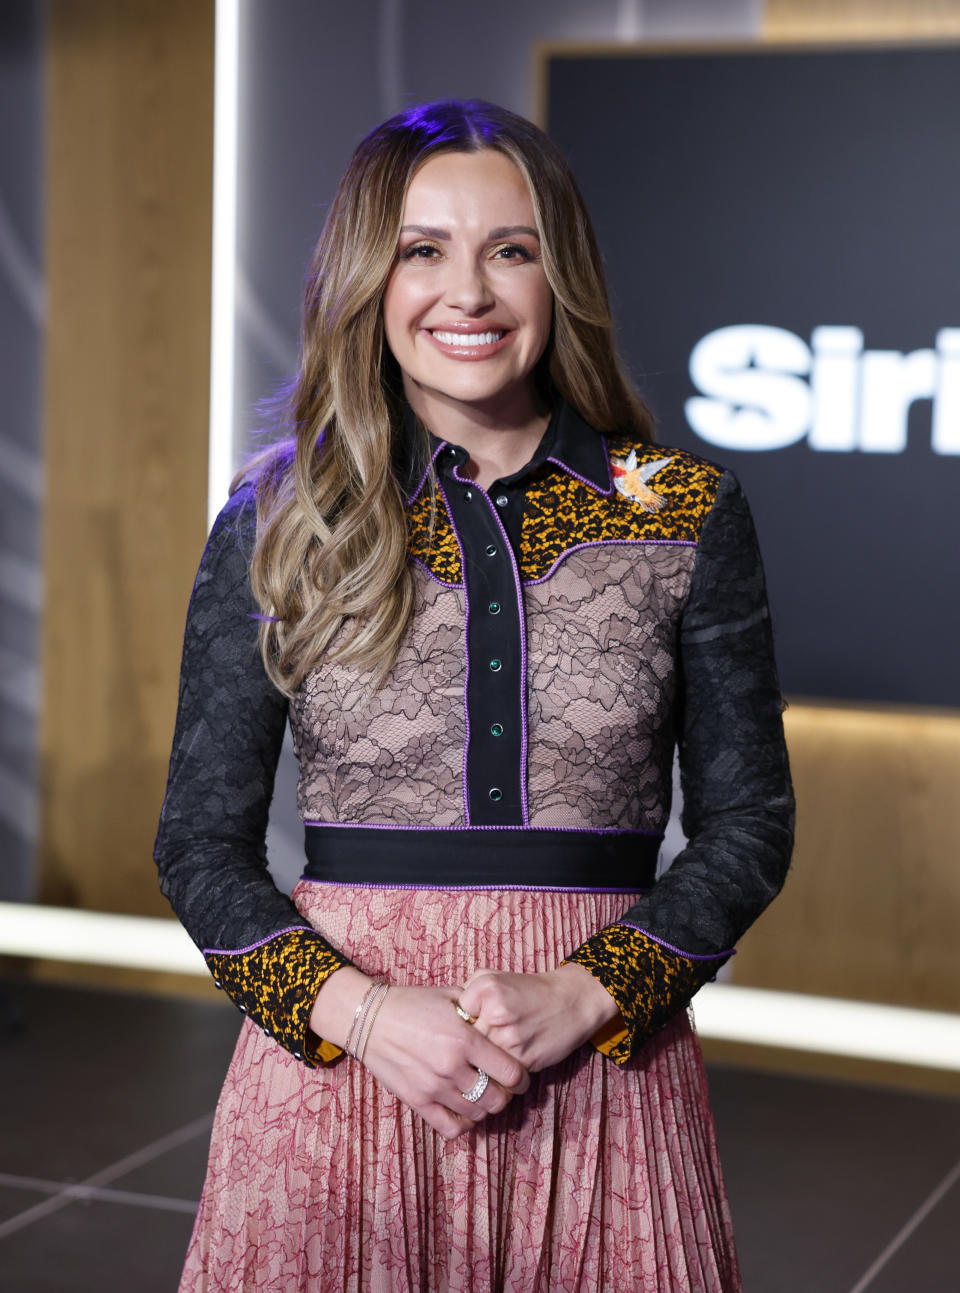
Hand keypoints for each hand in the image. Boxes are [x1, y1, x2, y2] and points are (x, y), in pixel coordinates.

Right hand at [310, 969, 528, 1139]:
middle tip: (503, 1089)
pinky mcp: (417, 1101)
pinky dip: (463, 1124)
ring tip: (483, 1097)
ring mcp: (433, 1087)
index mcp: (464, 1038)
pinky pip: (450, 1128)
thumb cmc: (413, 1003)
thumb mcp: (450, 997)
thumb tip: (503, 1021)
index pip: (510, 1072)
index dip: (521, 1078)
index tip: (521, 1077)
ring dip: (485, 1109)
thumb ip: (479, 1010)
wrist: (370, 1018)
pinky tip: (463, 1110)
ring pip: (476, 1114)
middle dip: (505, 1096)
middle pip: (497, 1099)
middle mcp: (451, 1066)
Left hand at [457, 963, 619, 1072]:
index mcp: (485, 988)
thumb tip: (447, 1018)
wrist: (570, 1001)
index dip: (459, 1025)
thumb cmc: (529, 991)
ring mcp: (509, 1037)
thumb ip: (468, 993)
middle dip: (467, 1049)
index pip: (455, 1016)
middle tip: (471, 1050)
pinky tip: (501, 1069)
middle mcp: (495, 1011)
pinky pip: (498, 1076)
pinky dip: (496, 1077)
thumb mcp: (495, 978)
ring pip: (479, 1062)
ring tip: (486, 1061)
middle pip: (465, 1042)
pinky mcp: (522, 1059)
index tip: (465, 1027)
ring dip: (479, 1067)